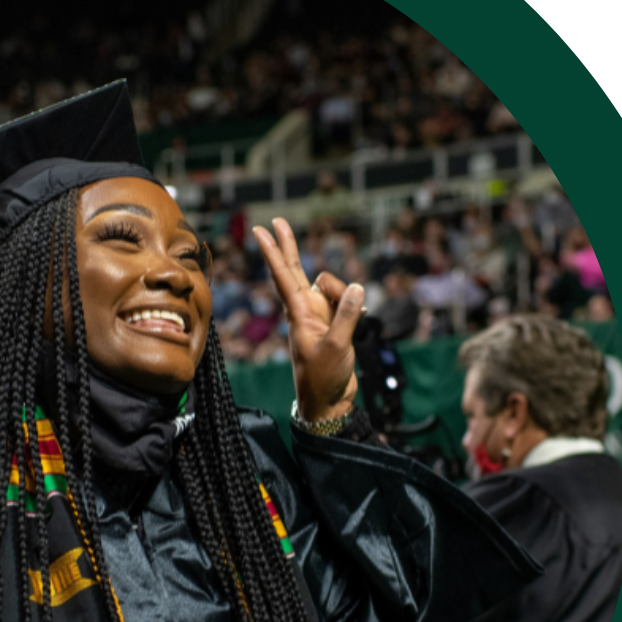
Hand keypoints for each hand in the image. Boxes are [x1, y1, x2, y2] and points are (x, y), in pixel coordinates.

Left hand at [252, 218, 364, 420]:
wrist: (329, 401)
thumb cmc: (324, 377)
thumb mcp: (337, 346)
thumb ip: (348, 315)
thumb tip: (358, 288)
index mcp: (298, 313)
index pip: (283, 275)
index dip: (273, 251)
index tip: (260, 231)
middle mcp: (305, 309)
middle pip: (296, 269)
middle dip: (289, 246)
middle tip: (277, 221)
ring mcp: (320, 315)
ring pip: (333, 285)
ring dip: (345, 292)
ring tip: (353, 318)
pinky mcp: (334, 322)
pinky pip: (347, 300)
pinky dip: (355, 304)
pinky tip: (361, 317)